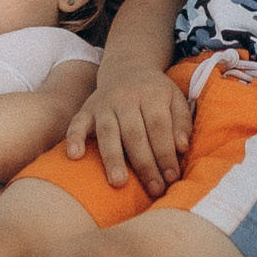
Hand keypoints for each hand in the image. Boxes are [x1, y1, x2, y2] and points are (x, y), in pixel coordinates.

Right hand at [64, 65, 191, 195]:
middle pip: (135, 133)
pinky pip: (77, 123)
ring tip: (119, 182)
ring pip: (108, 132)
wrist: (126, 67)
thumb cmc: (155, 92)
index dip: (165, 153)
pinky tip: (74, 156)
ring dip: (113, 158)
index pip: (159, 127)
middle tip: (154, 189)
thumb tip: (182, 148)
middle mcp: (126, 98)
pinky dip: (74, 138)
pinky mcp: (86, 109)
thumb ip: (181, 121)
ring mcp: (104, 104)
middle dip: (145, 163)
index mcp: (152, 95)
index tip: (172, 177)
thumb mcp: (174, 98)